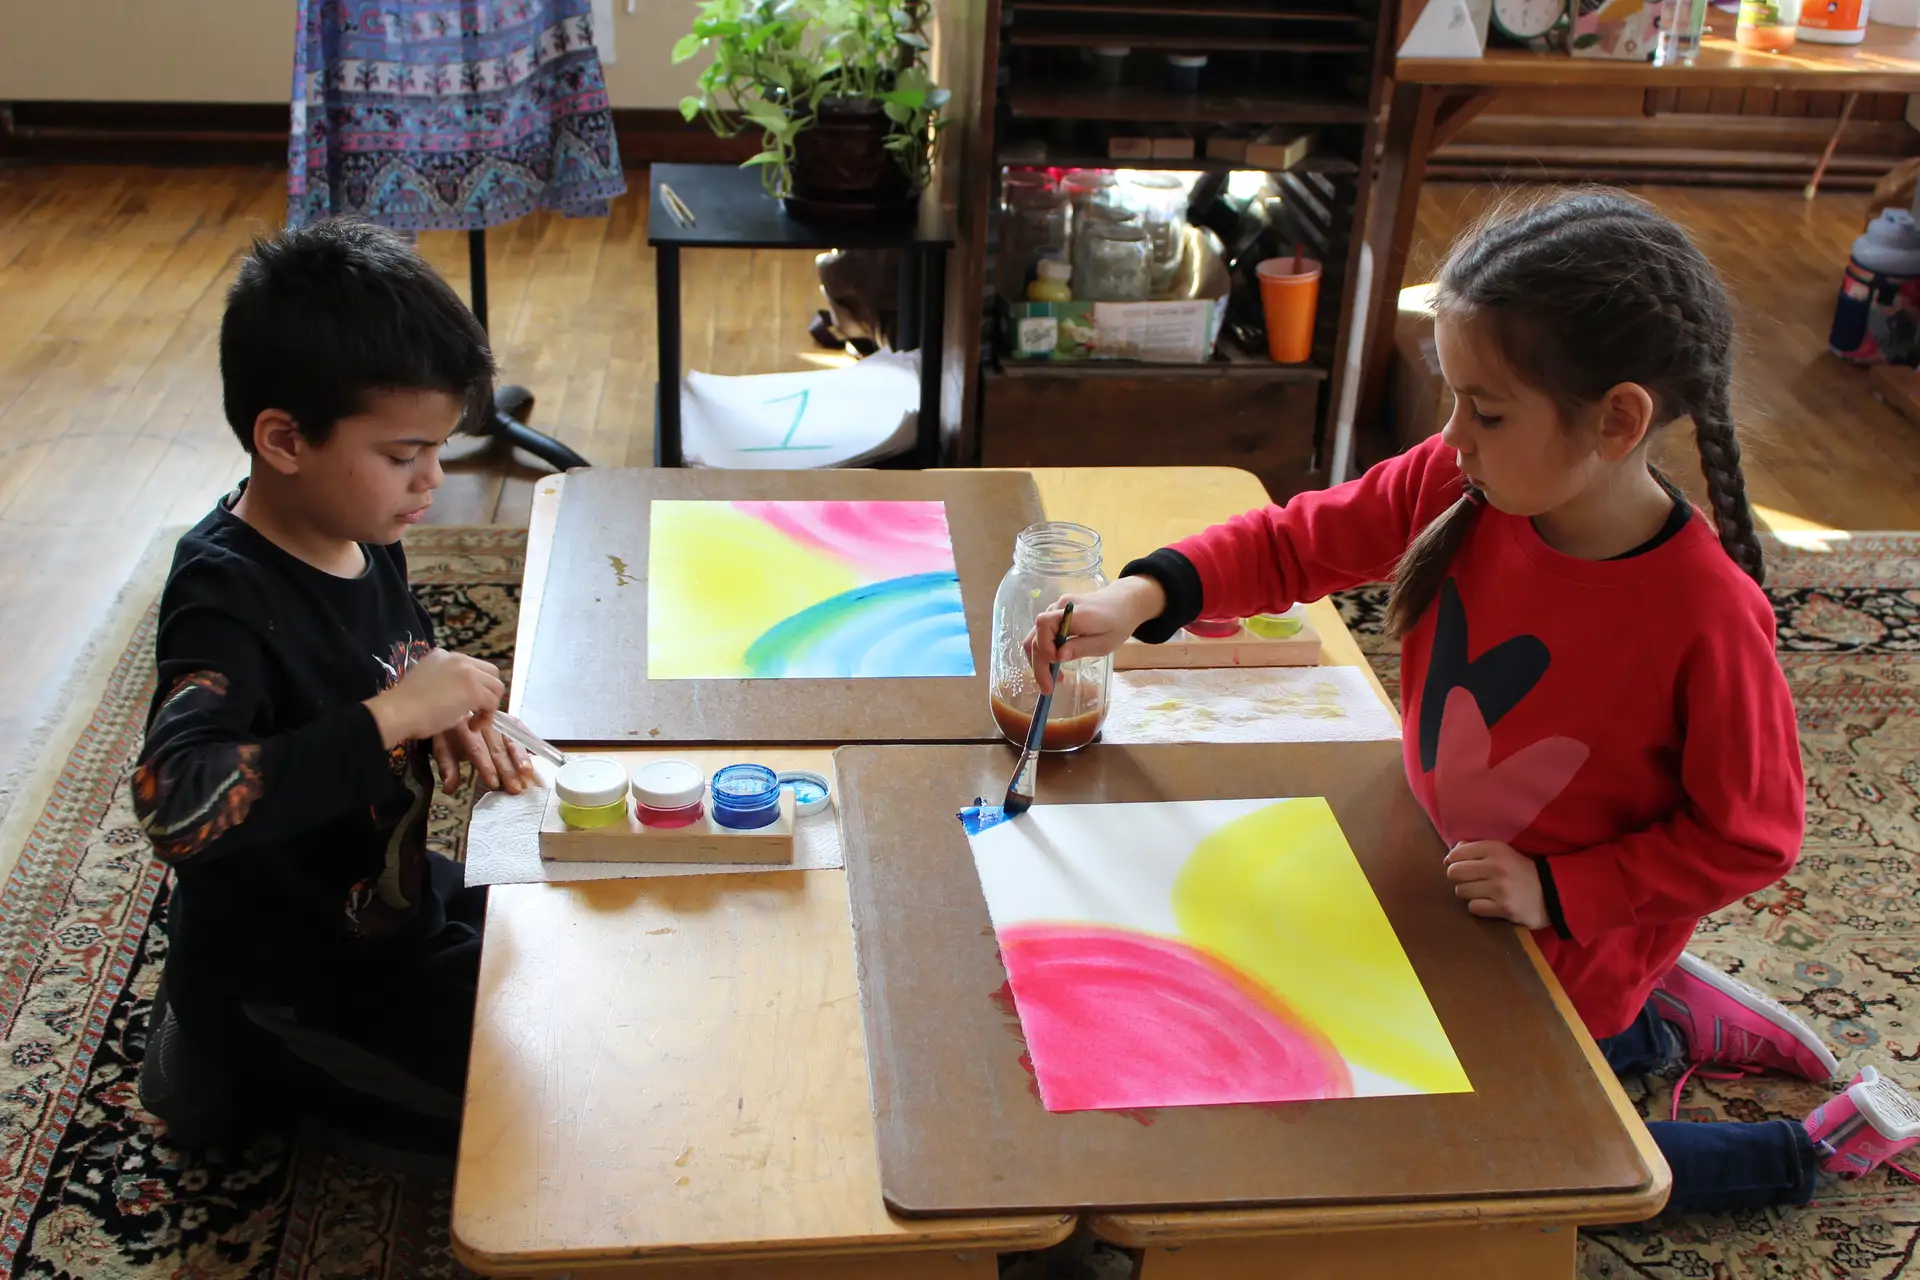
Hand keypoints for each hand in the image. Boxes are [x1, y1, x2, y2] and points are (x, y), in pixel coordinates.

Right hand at [365, 648, 503, 747]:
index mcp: (444, 655)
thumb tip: (461, 699)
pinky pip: (492, 702)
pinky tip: (472, 726)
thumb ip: (446, 684)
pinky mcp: (473, 689)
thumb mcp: (427, 684)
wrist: (397, 711)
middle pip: (490, 672)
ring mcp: (467, 672)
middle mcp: (458, 658)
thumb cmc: (405, 705)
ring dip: (489, 705)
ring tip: (473, 721)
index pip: (471, 666)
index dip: (474, 686)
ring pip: (496, 686)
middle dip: (488, 692)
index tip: (465, 703)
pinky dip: (486, 717)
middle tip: (476, 711)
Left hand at [431, 714, 535, 795]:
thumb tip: (450, 788)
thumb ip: (448, 767)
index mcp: (462, 725)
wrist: (454, 706)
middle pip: (497, 746)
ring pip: (511, 738)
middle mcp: (482, 720)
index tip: (494, 783)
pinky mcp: (508, 719)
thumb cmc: (450, 732)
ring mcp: (497, 718)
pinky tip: (537, 755)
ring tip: (528, 772)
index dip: (486, 766)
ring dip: (520, 756)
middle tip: (515, 787)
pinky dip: (529, 743)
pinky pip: (520, 730)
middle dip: (507, 768)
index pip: (477, 748)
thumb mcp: (443, 747)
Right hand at [1024, 577, 1166, 693]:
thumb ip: (1081, 647)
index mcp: (1075, 613)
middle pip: (1036, 634)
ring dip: (1039, 659)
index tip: (1055, 662)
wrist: (1123, 603)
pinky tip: (1054, 665)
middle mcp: (1060, 607)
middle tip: (1047, 687)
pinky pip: (1042, 633)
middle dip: (1038, 663)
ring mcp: (1055, 609)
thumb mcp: (1105, 642)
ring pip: (1035, 635)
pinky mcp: (1055, 615)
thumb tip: (1058, 657)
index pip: (1045, 624)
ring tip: (1051, 679)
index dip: (1044, 645)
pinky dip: (1044, 651)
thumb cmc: (1118, 623)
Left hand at [1444, 840, 1548, 929]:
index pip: (1455, 854)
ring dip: (1468, 894)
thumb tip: (1450, 855)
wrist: (1551, 892)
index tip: (1462, 867)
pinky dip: (1478, 907)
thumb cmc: (1519, 870)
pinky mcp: (1504, 908)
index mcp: (1494, 848)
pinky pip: (1473, 908)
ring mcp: (1500, 888)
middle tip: (1469, 881)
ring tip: (1481, 892)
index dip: (1453, 862)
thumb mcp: (1501, 851)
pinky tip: (1489, 904)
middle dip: (1458, 878)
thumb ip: (1475, 848)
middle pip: (1453, 873)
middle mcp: (1496, 866)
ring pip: (1461, 891)